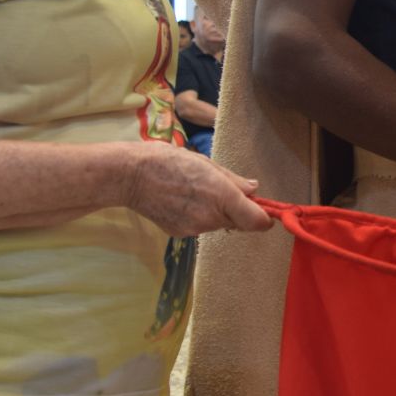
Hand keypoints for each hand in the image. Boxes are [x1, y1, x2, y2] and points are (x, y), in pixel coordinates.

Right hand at [125, 144, 274, 236]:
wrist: (131, 176)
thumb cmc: (169, 161)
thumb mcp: (206, 162)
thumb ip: (233, 179)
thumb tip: (253, 189)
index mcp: (222, 196)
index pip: (257, 221)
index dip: (264, 218)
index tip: (265, 212)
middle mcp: (211, 217)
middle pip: (238, 223)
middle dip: (236, 210)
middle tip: (220, 190)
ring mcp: (195, 229)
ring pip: (218, 224)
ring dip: (215, 212)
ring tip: (194, 192)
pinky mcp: (180, 234)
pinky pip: (199, 227)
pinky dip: (197, 216)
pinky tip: (181, 201)